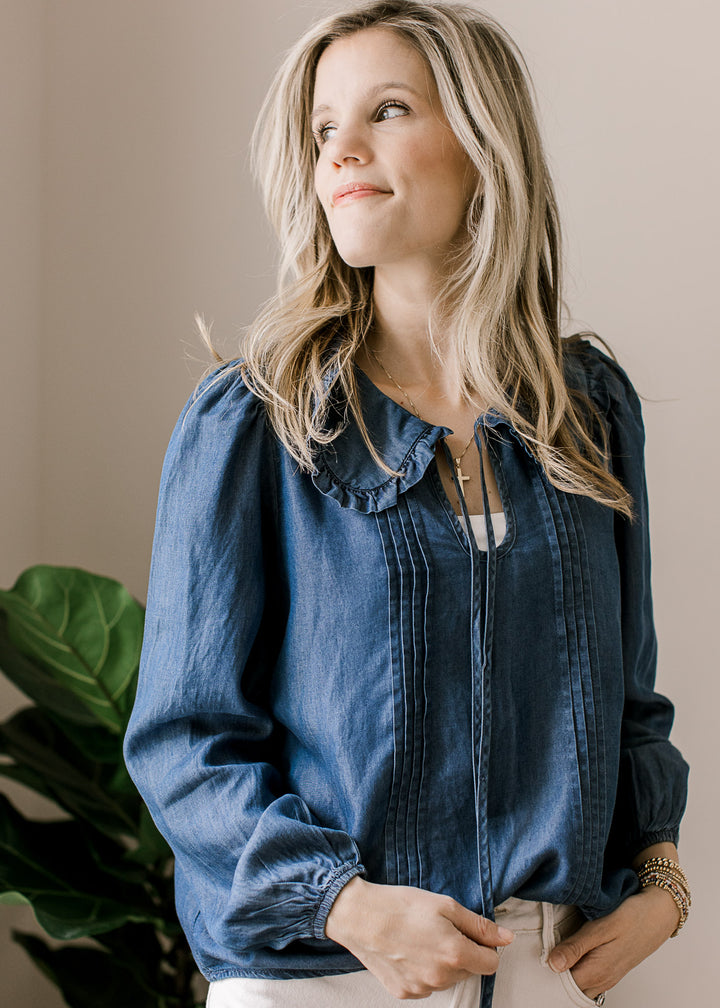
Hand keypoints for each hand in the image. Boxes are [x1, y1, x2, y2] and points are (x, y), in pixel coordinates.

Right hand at [324, 876, 514, 999]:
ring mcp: (422, 988)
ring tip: (421, 938)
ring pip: (447, 978)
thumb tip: (505, 938)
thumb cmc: (399, 906)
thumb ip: (479, 925)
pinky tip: (409, 951)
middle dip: (461, 951)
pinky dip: (423, 970)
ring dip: (442, 962)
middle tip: (439, 929)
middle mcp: (441, 977)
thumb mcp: (445, 905)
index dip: (485, 945)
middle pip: (468, 970)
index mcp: (455, 954)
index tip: (471, 934)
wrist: (360, 917)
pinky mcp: (405, 993)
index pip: (491, 963)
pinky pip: (426, 984)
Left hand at [547, 885, 679, 999]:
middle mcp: (602, 980)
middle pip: (570, 990)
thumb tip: (552, 965)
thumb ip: (576, 947)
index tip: (532, 963)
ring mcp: (608, 977)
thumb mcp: (601, 928)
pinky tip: (569, 956)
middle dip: (553, 980)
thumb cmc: (632, 917)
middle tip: (538, 960)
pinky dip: (576, 972)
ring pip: (580, 986)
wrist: (659, 913)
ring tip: (551, 956)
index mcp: (597, 972)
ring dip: (565, 976)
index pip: (562, 987)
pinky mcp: (611, 969)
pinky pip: (589, 980)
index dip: (545, 976)